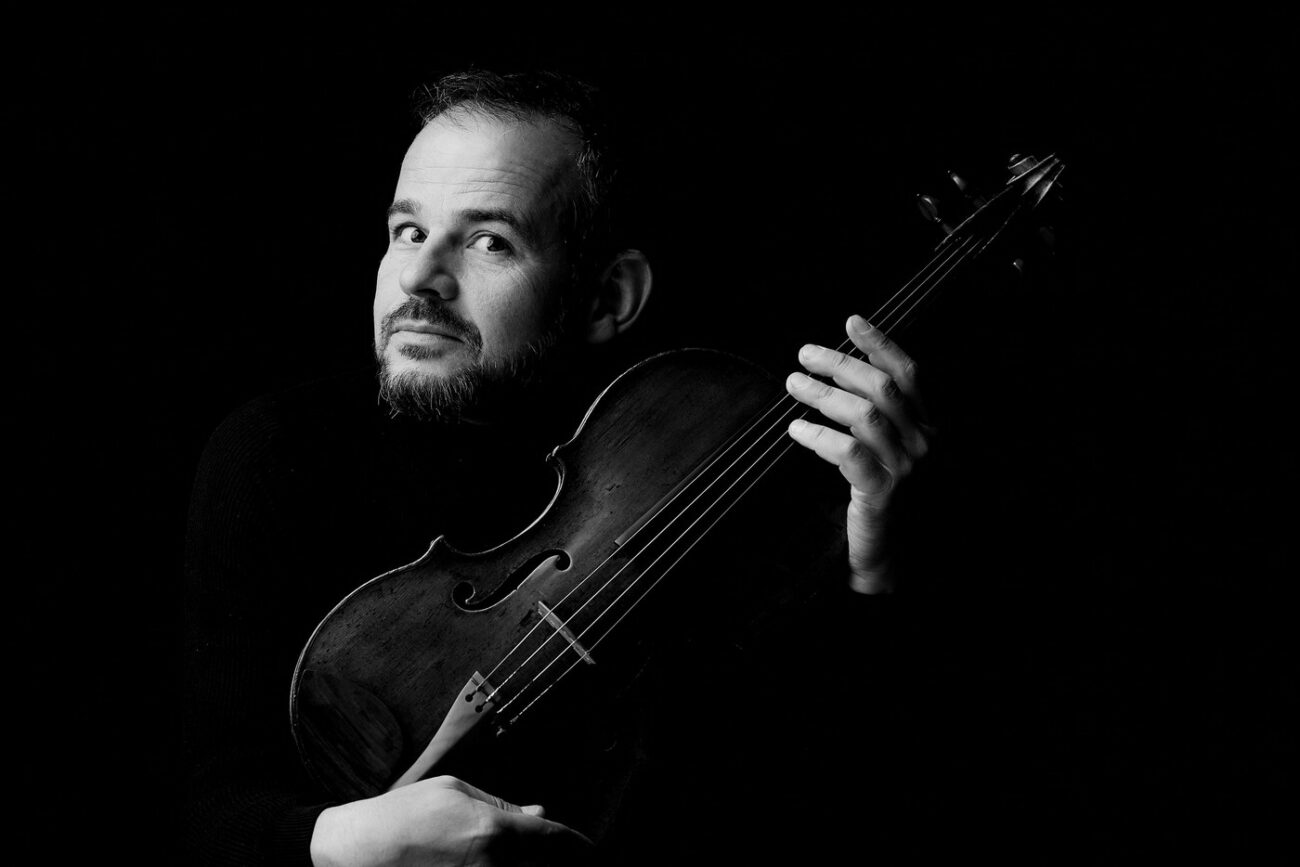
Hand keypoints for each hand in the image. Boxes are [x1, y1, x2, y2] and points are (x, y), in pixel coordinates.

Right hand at [310, 775, 593, 866]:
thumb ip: (502, 804)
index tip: (593, 850)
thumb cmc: (406, 812)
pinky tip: (513, 863)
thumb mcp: (456, 791)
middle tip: (575, 856)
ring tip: (540, 857)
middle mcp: (494, 863)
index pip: (555, 841)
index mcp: (495, 829)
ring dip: (536, 865)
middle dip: (562, 860)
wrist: (358, 850)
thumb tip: (540, 811)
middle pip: (547, 865)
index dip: (580, 847)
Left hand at [785, 315, 930, 593]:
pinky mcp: (881, 492)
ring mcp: (905, 468)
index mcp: (925, 425)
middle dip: (841, 364)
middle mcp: (922, 442)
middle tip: (804, 355)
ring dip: (824, 394)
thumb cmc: (876, 491)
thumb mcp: (879, 446)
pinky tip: (796, 429)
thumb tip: (837, 368)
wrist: (884, 550)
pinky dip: (819, 435)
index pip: (908, 373)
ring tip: (793, 386)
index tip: (851, 321)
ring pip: (865, 415)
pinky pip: (849, 453)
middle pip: (883, 388)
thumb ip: (870, 410)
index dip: (881, 344)